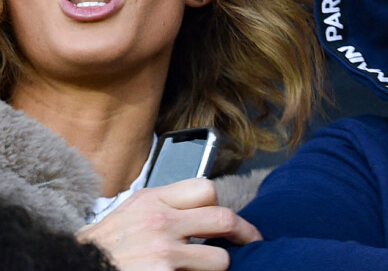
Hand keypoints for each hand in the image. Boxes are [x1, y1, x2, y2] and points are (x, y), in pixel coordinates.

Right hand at [76, 178, 261, 270]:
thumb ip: (163, 206)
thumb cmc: (102, 248)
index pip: (206, 189)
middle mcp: (161, 221)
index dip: (219, 205)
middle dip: (243, 232)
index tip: (226, 219)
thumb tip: (200, 209)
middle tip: (252, 241)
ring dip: (216, 268)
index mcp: (153, 200)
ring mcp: (163, 253)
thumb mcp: (130, 213)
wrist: (70, 269)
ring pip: (219, 259)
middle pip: (223, 218)